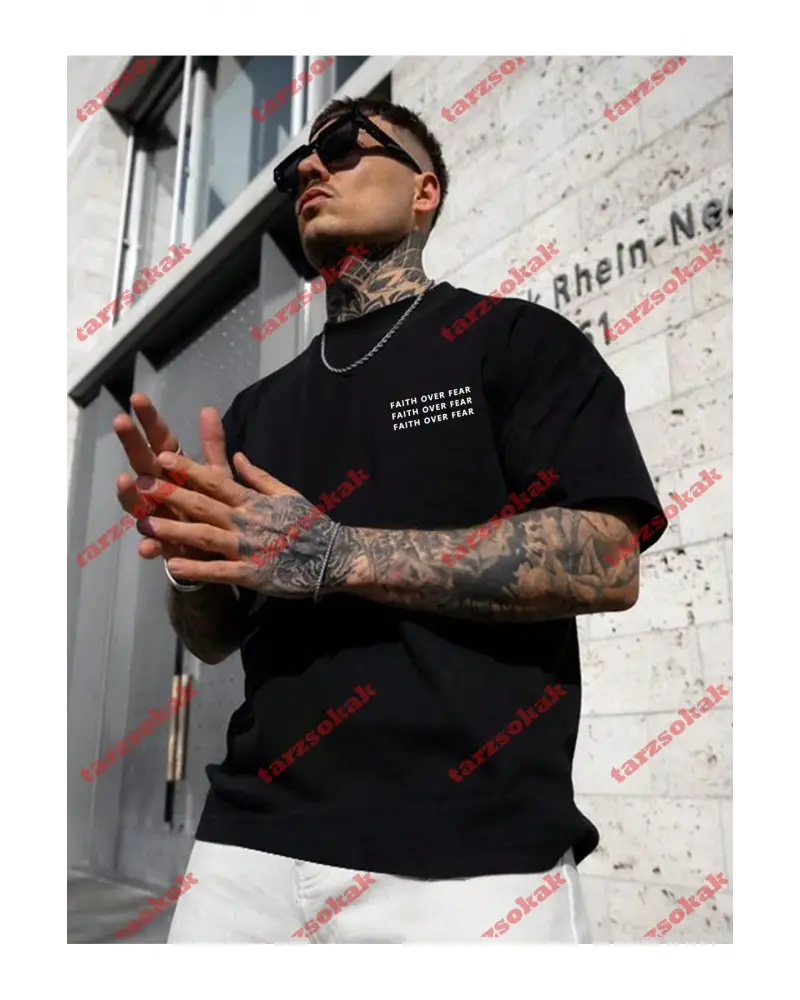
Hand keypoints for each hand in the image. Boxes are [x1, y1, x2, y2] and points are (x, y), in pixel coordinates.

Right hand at [113, 395, 231, 563]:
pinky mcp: (164, 544)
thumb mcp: (215, 475)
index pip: (160, 440)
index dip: (149, 420)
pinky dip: (150, 545)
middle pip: (143, 463)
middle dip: (131, 443)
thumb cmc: (211, 506)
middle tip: (120, 421)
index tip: (138, 397)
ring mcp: (157, 516)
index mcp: (173, 471)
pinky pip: (154, 545)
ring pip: (138, 503)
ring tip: (123, 480)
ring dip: (129, 493)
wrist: (214, 548)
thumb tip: (207, 408)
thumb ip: (211, 446)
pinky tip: (146, 546)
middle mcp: (159, 490)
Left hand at [132, 452, 356, 597]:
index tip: (162, 457)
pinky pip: (220, 571)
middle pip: (203, 505)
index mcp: (253, 501)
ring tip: (146, 524)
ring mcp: (248, 548)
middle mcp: (247, 521)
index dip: (187, 469)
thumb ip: (259, 477)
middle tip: (141, 484)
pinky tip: (172, 566)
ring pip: (206, 536)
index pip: (215, 481)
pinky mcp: (252, 575)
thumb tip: (237, 455)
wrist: (335, 557)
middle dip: (170, 494)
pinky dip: (197, 568)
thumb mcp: (288, 493)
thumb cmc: (311, 524)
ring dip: (175, 530)